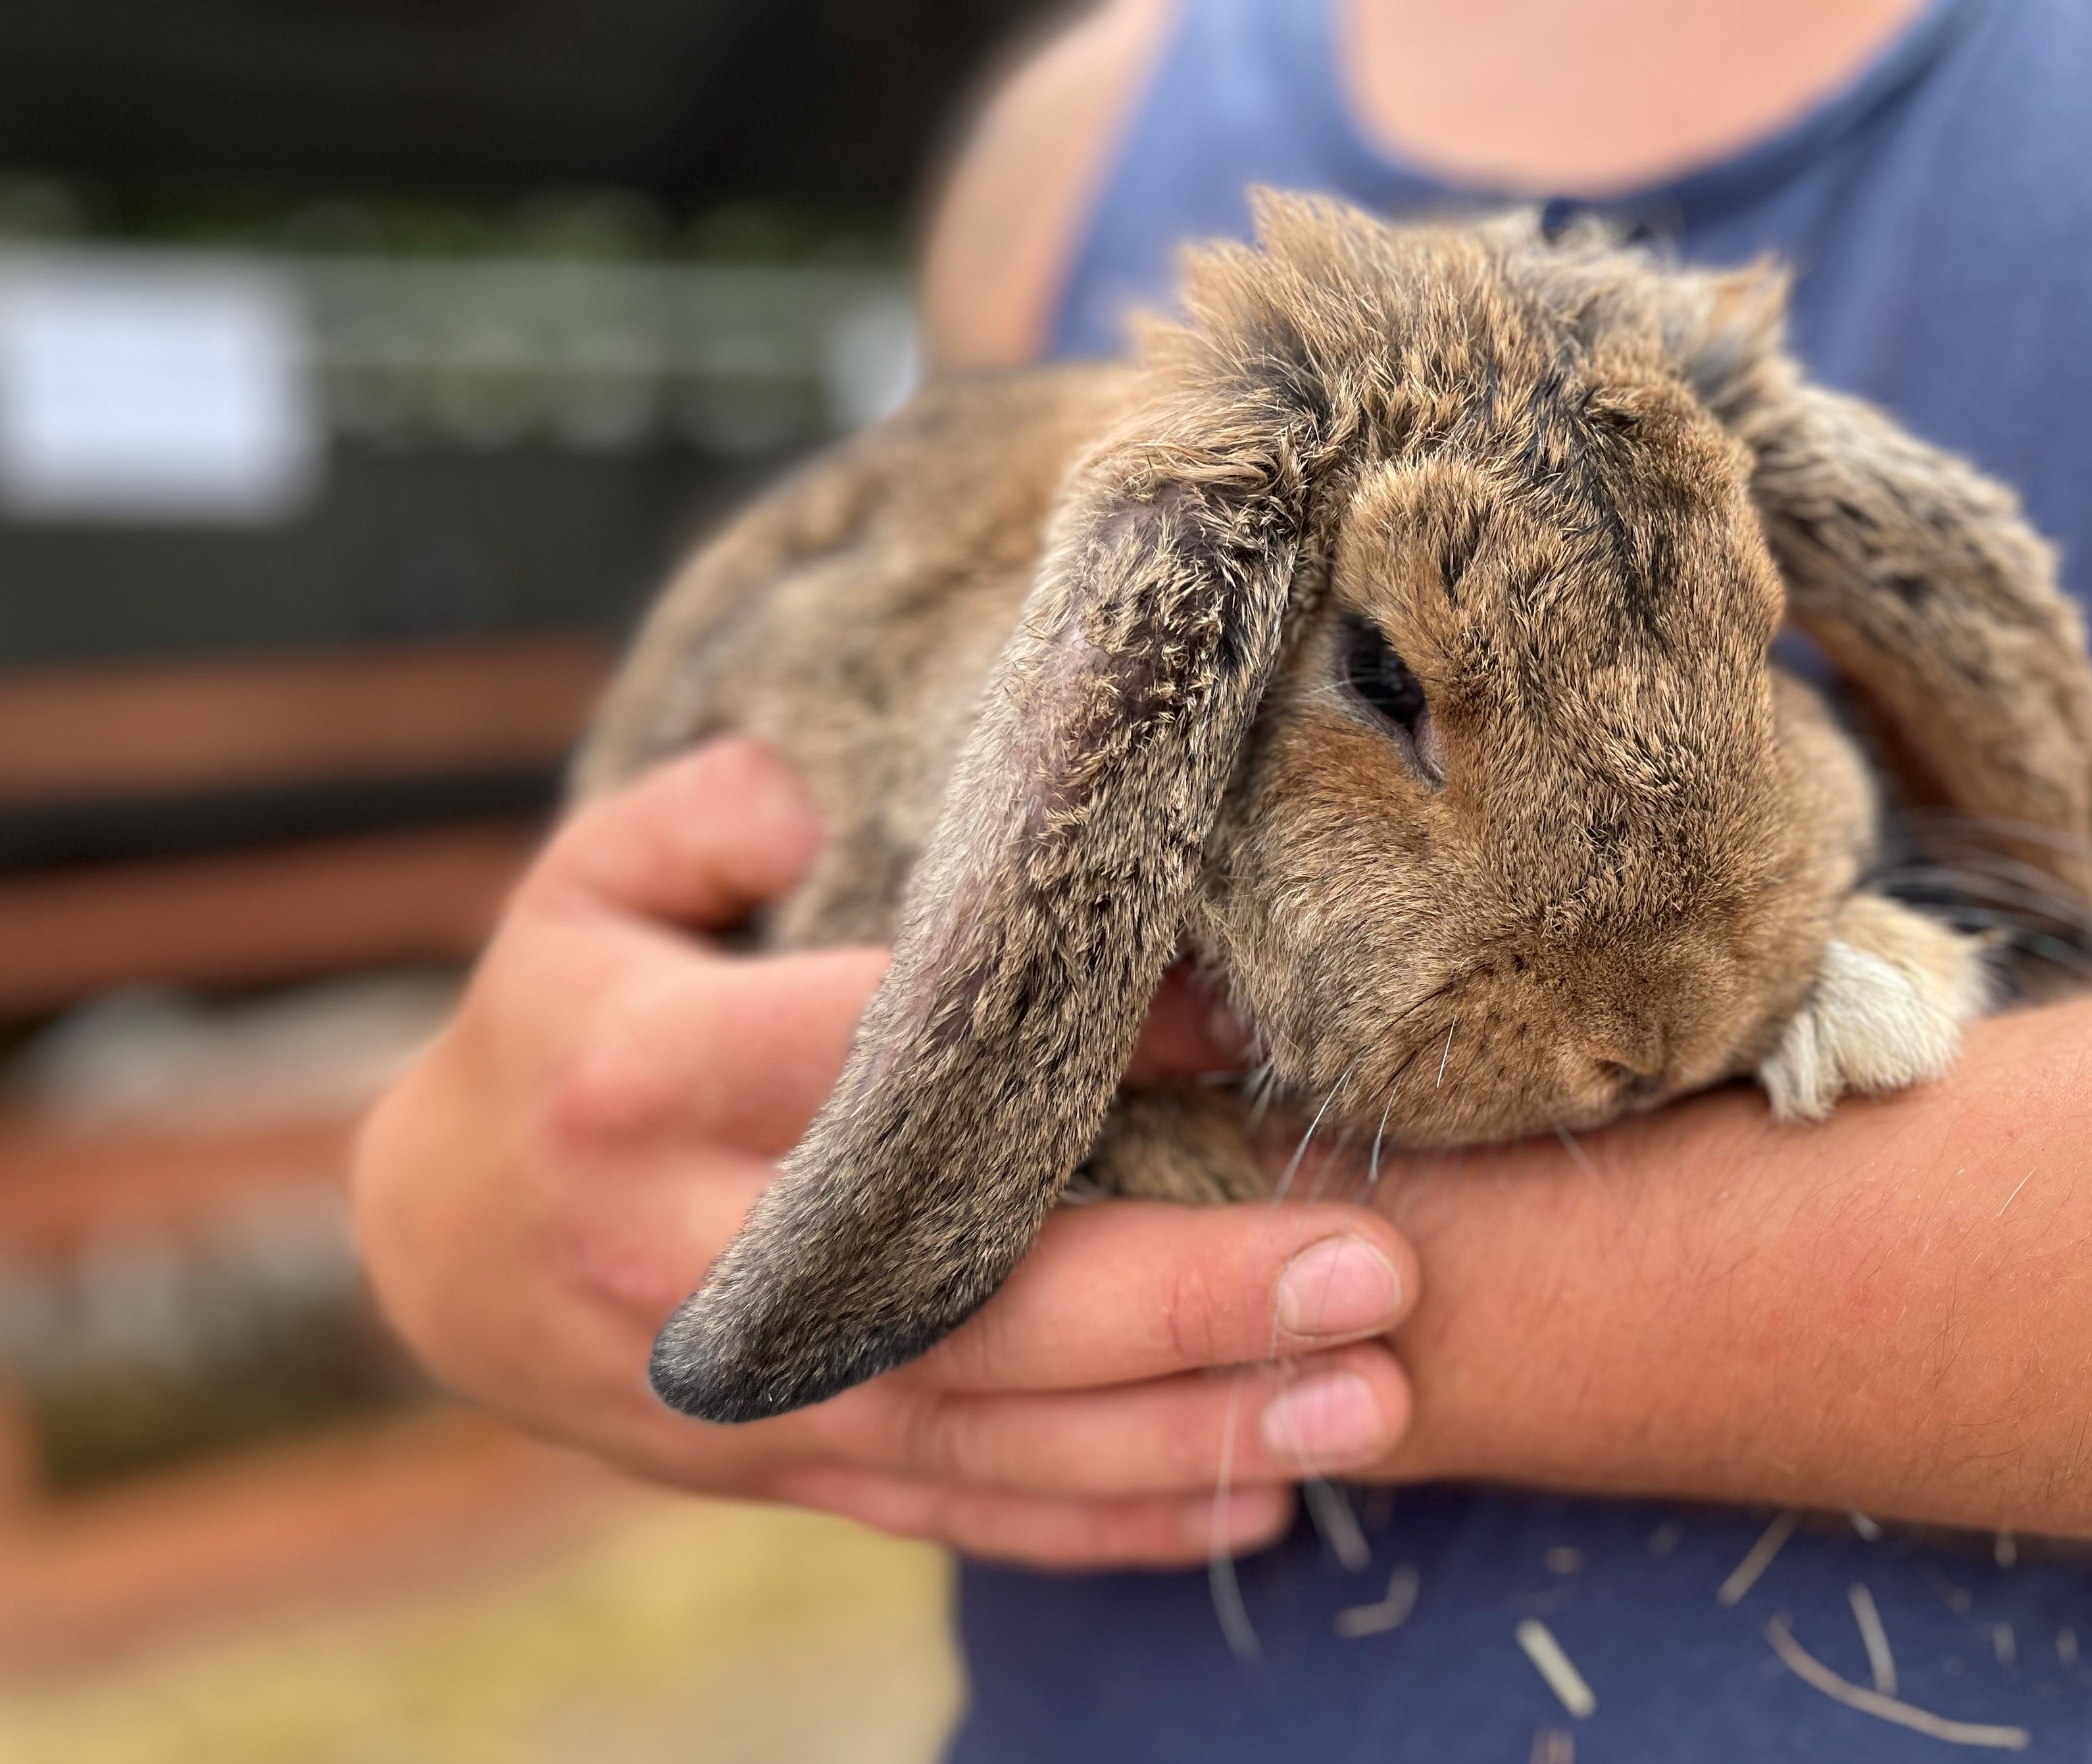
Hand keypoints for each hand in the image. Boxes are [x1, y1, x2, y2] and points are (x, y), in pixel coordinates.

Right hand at [352, 739, 1419, 1568]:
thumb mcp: (581, 889)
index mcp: (638, 1081)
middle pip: (963, 1293)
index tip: (1239, 1018)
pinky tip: (1260, 1500)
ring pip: (989, 1433)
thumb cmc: (563, 1028)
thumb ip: (698, 819)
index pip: (875, 1060)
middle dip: (1181, 1294)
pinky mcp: (783, 1472)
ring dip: (1188, 1428)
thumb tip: (813, 790)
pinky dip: (1111, 1519)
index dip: (1059, 1042)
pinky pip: (962, 1514)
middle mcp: (692, 1261)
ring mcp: (741, 1394)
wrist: (441, 1250)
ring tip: (1367, 1403)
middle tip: (1373, 1268)